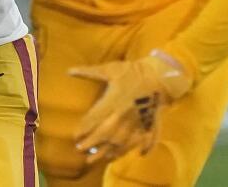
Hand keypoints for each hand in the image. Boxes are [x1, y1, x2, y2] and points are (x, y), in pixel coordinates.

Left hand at [70, 50, 191, 163]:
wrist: (159, 76)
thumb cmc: (132, 71)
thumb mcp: (109, 68)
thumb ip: (88, 72)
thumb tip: (68, 71)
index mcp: (113, 101)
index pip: (94, 119)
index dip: (83, 129)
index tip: (75, 137)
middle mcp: (124, 115)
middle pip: (105, 134)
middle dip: (91, 144)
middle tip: (80, 150)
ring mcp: (136, 122)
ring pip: (120, 142)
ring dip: (106, 151)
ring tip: (94, 159)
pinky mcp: (146, 126)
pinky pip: (136, 143)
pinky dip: (127, 151)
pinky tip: (117, 156)